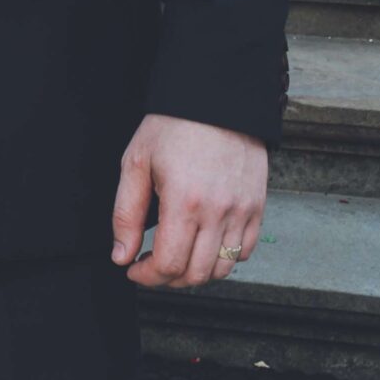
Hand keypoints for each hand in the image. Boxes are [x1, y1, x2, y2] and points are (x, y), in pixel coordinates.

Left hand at [110, 112, 266, 287]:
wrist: (216, 99)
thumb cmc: (172, 127)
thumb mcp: (135, 164)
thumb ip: (126, 214)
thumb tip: (121, 255)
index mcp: (184, 203)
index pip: (169, 265)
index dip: (147, 277)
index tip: (133, 270)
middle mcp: (218, 212)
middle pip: (196, 274)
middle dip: (168, 279)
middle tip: (151, 266)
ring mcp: (242, 212)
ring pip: (223, 268)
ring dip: (196, 273)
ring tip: (176, 257)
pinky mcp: (257, 207)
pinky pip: (245, 251)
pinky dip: (224, 258)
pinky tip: (203, 244)